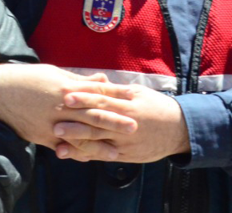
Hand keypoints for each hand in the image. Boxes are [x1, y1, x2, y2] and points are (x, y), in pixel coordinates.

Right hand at [0, 64, 136, 149]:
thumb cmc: (23, 78)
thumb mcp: (52, 72)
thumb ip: (79, 79)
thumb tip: (102, 79)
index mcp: (64, 88)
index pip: (95, 93)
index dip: (115, 97)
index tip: (133, 100)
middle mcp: (60, 107)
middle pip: (92, 115)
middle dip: (114, 121)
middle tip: (135, 126)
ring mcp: (50, 123)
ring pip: (80, 135)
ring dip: (100, 143)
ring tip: (116, 150)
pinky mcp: (41, 136)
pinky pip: (63, 146)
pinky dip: (77, 152)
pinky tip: (90, 157)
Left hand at [53, 84, 189, 162]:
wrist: (180, 130)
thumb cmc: (155, 107)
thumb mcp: (138, 94)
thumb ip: (114, 90)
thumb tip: (94, 80)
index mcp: (128, 106)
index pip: (103, 100)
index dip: (84, 98)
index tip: (65, 95)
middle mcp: (125, 125)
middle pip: (98, 123)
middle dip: (76, 124)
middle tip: (54, 124)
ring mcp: (125, 142)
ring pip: (99, 143)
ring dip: (77, 144)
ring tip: (58, 143)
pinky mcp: (125, 155)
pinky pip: (103, 155)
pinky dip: (87, 155)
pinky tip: (71, 154)